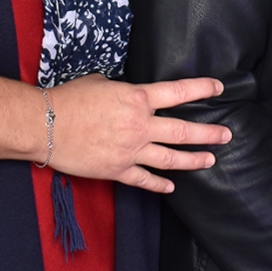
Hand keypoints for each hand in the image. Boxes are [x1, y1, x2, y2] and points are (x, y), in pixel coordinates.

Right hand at [0, 63, 228, 193]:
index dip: (202, 89)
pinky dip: (159, 184)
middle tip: (226, 135)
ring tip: (210, 160)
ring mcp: (132, 150)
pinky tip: (171, 187)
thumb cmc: (69, 99)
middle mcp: (140, 125)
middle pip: (183, 131)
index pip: (178, 93)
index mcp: (138, 98)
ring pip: (171, 158)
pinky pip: (145, 180)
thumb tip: (128, 96)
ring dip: (193, 160)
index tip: (219, 89)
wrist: (45, 125)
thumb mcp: (101, 83)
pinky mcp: (118, 170)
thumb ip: (122, 91)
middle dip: (208, 133)